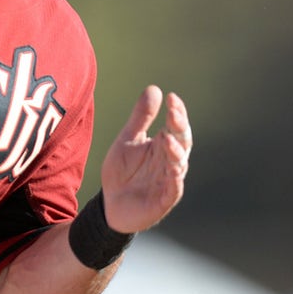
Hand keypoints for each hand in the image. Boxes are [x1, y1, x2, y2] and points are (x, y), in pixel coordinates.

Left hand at [100, 85, 191, 233]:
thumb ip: (140, 117)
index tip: (171, 98)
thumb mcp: (127, 140)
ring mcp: (170, 179)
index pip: (176, 125)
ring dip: (176, 151)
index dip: (177, 112)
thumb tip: (155, 89)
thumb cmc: (122, 171)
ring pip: (179, 163)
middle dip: (179, 127)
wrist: (110, 204)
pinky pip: (174, 187)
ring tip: (167, 139)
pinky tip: (173, 168)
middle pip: (182, 141)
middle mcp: (171, 160)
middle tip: (174, 113)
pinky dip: (175, 178)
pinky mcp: (165, 199)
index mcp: (163, 144)